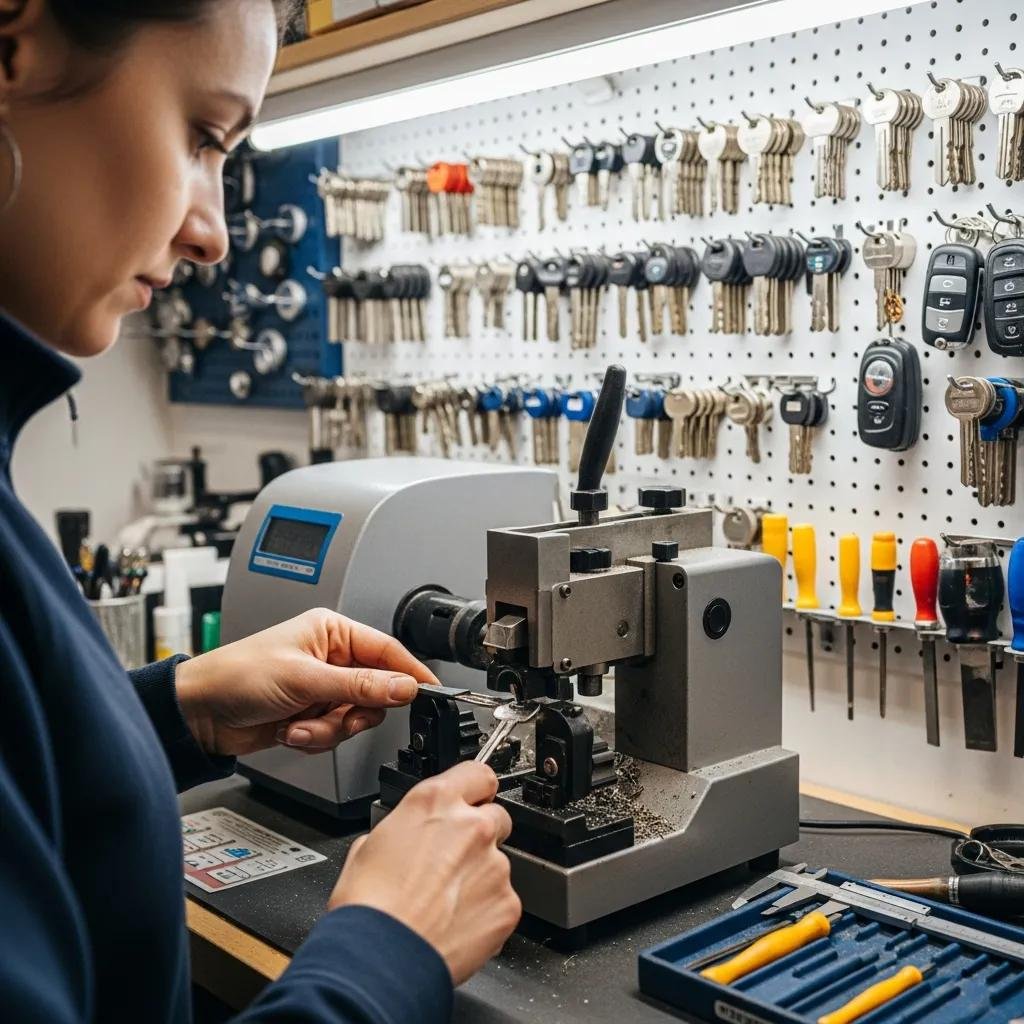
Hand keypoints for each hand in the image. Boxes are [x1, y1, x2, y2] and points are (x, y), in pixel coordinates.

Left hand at [175, 608, 437, 755]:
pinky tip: (290, 730)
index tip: (429, 693)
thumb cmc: (236, 675)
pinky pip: (335, 734)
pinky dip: (315, 739)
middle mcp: (331, 658)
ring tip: (300, 725)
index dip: (410, 673)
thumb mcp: (304, 679)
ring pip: (356, 718)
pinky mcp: (311, 715)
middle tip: (338, 715)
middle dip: (354, 712)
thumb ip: (359, 686)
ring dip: (329, 730)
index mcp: (333, 632)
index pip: (388, 650)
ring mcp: (322, 689)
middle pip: (377, 691)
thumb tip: (403, 687)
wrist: (198, 713)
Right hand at [328, 761, 520, 984]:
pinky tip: (456, 924)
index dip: (474, 789)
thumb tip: (410, 836)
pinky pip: (503, 901)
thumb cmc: (368, 906)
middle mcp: (471, 826)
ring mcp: (494, 865)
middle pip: (495, 816)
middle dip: (479, 835)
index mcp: (435, 801)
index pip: (478, 773)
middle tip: (452, 862)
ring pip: (498, 863)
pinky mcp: (507, 904)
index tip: (473, 798)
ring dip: (479, 878)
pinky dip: (486, 912)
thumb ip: (405, 827)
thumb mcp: (369, 843)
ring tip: (445, 904)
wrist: (378, 960)